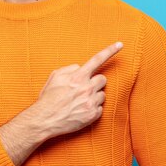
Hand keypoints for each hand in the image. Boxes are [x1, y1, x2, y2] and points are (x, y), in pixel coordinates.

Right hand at [0, 42, 122, 165]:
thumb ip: (70, 69)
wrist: (44, 120)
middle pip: (103, 79)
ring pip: (102, 94)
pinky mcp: (93, 115)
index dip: (110, 51)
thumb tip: (80, 68)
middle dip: (95, 82)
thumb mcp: (55, 77)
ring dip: (94, 96)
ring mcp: (91, 102)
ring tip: (80, 101)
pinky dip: (92, 109)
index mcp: (78, 77)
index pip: (97, 60)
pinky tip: (81, 110)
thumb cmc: (48, 98)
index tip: (120, 45)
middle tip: (84, 88)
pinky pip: (100, 108)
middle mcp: (87, 88)